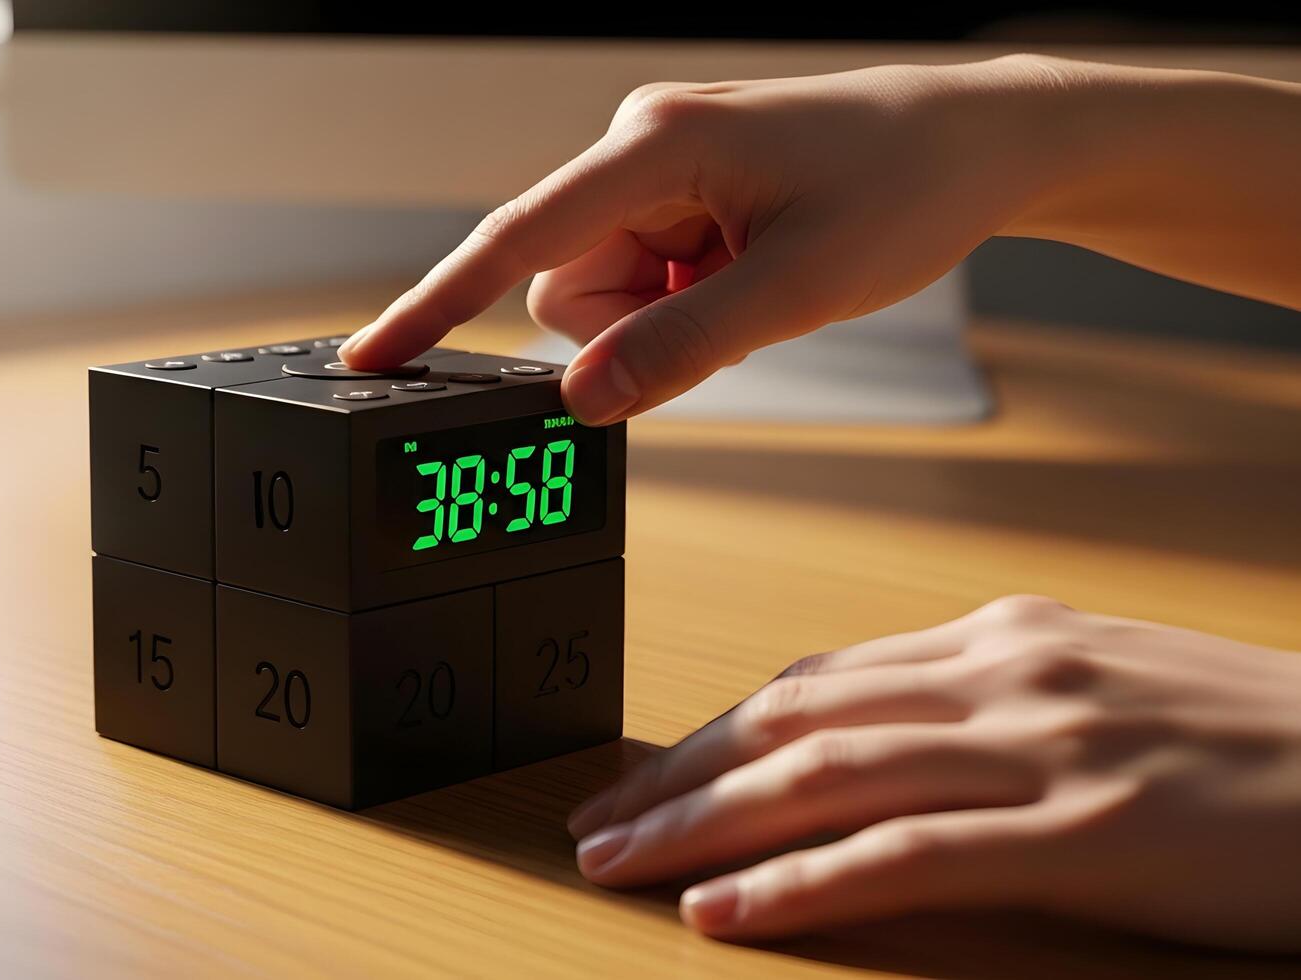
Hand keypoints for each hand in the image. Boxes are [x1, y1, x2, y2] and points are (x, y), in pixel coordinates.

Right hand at [339, 56, 1300, 423]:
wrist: (982, 142)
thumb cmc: (908, 188)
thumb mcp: (801, 287)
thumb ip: (682, 348)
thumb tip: (581, 401)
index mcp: (656, 147)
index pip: (516, 239)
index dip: (435, 304)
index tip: (370, 359)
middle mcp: (641, 149)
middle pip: (564, 286)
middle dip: (630, 328)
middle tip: (731, 310)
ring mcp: (659, 173)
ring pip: (602, 294)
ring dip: (664, 320)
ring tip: (755, 286)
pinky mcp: (680, 196)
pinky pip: (643, 280)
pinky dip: (686, 304)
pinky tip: (753, 277)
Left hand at [566, 596, 1300, 952]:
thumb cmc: (1258, 745)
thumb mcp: (1107, 691)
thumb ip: (991, 704)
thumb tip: (881, 735)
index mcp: (1009, 638)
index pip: (820, 680)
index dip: (717, 732)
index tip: (648, 773)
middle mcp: (1009, 675)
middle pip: (795, 720)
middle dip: (679, 774)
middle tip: (595, 820)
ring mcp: (1045, 750)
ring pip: (825, 776)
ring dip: (702, 823)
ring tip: (619, 862)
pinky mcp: (1087, 836)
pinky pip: (907, 856)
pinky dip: (801, 883)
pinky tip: (727, 909)